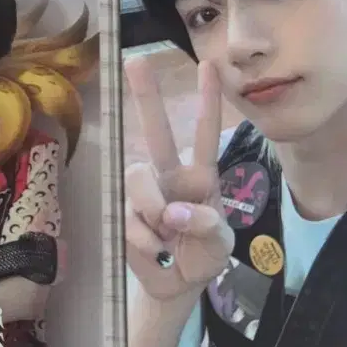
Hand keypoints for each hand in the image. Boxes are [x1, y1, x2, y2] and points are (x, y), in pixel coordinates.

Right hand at [124, 56, 233, 300]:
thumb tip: (172, 212)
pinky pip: (130, 217)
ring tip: (165, 231)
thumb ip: (207, 224)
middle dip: (147, 96)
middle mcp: (170, 176)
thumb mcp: (220, 243)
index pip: (204, 133)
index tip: (209, 66)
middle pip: (156, 131)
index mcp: (200, 176)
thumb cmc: (204, 255)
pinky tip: (158, 251)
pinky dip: (146, 239)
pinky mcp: (126, 216)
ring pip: (137, 176)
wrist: (179, 285)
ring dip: (151, 204)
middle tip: (135, 61)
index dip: (207, 100)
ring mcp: (145, 194)